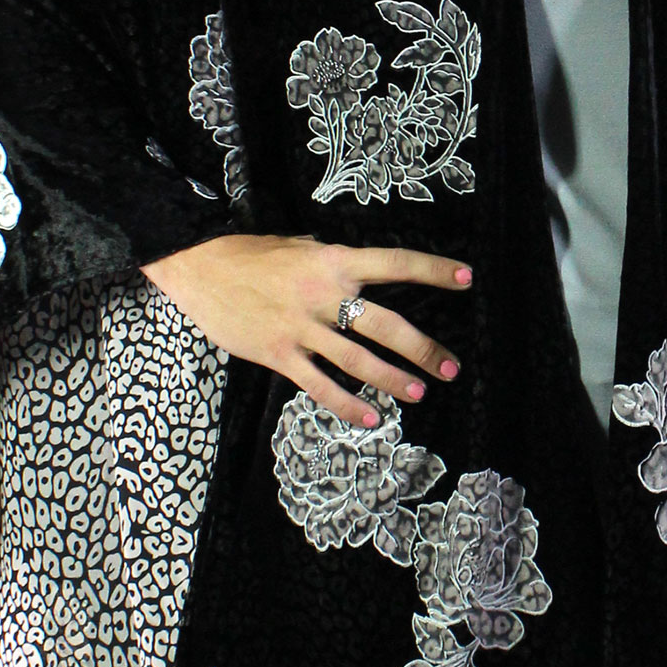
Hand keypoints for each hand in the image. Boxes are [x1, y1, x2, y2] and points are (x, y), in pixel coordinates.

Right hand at [141, 235, 471, 427]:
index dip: (433, 270)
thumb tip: (360, 273)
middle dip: (422, 349)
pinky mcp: (278, 354)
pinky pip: (320, 385)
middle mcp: (324, 295)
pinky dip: (347, 405)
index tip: (466, 278)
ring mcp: (301, 328)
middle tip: (448, 367)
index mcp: (334, 261)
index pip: (395, 263)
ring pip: (357, 361)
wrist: (200, 267)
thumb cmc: (252, 254)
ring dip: (392, 380)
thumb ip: (333, 263)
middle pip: (385, 326)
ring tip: (418, 392)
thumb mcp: (300, 247)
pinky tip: (369, 419)